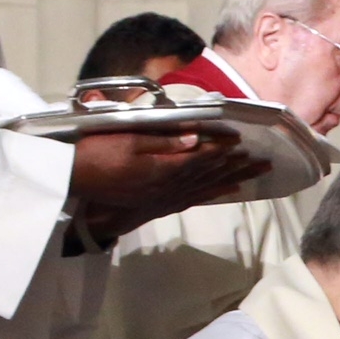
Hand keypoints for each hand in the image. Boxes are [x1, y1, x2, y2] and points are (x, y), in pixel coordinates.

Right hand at [68, 125, 252, 238]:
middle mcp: (170, 183)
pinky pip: (194, 198)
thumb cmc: (95, 155)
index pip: (202, 155)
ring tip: (257, 174)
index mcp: (164, 166)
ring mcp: (166, 195)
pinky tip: (230, 191)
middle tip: (266, 162)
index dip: (224, 148)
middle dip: (240, 166)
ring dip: (233, 178)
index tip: (244, 141)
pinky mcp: (159, 202)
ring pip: (208, 186)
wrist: (73, 182)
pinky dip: (214, 193)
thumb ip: (162, 139)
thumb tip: (194, 136)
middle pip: (212, 173)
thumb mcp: (126, 140)